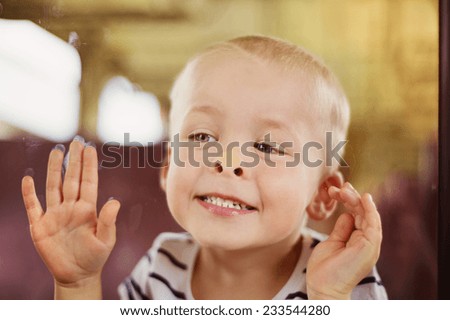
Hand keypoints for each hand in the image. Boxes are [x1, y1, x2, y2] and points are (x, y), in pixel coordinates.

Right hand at [21, 138, 119, 294]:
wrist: (77, 275)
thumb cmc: (95, 257)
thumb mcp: (105, 240)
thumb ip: (108, 221)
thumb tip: (115, 201)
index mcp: (88, 209)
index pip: (88, 182)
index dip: (88, 166)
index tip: (89, 149)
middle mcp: (71, 207)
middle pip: (71, 179)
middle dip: (73, 161)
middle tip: (75, 142)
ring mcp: (55, 215)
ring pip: (53, 187)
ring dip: (54, 170)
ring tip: (57, 152)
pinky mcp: (40, 225)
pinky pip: (33, 206)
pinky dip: (29, 193)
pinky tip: (28, 179)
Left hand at [306, 182, 381, 298]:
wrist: (324, 287)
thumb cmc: (325, 268)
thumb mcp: (332, 242)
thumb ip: (342, 229)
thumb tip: (346, 214)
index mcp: (357, 240)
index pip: (357, 215)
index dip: (349, 201)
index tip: (336, 190)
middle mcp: (365, 241)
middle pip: (363, 213)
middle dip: (352, 197)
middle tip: (338, 187)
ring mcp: (369, 244)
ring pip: (369, 216)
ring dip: (358, 200)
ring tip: (345, 190)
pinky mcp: (370, 247)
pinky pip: (373, 225)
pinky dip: (370, 210)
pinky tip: (364, 198)